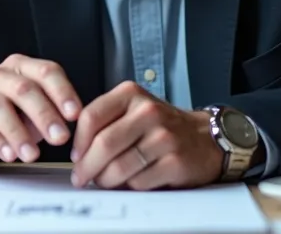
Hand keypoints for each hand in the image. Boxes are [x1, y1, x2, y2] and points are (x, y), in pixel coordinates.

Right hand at [0, 54, 80, 165]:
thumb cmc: (13, 118)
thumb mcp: (36, 112)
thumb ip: (56, 112)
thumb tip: (81, 124)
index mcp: (21, 67)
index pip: (46, 72)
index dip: (63, 92)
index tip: (76, 115)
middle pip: (23, 89)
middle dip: (44, 115)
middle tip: (59, 138)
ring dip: (19, 132)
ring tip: (33, 155)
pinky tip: (10, 155)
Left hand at [69, 81, 222, 189]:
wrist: (205, 138)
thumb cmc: (162, 126)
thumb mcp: (133, 108)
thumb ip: (105, 121)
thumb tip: (78, 151)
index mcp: (131, 93)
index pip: (91, 117)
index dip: (78, 142)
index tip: (75, 157)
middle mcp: (148, 111)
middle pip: (104, 144)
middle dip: (87, 167)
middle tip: (82, 178)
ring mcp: (164, 137)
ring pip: (119, 167)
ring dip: (106, 180)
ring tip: (104, 181)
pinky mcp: (175, 162)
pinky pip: (139, 182)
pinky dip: (129, 187)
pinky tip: (130, 182)